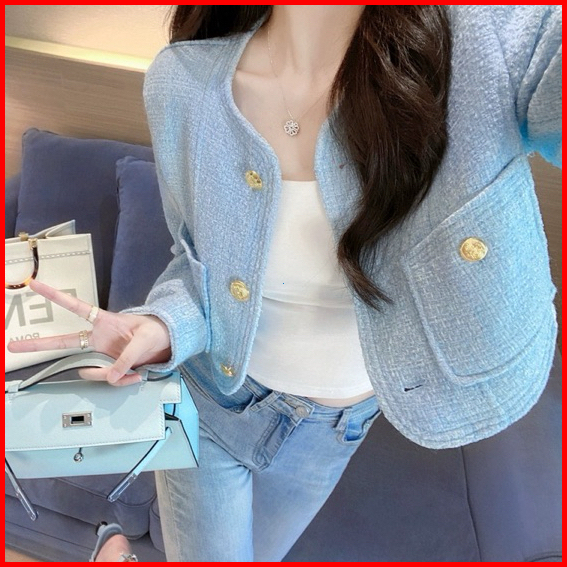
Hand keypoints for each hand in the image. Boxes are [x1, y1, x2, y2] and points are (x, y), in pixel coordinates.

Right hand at [7, 280, 171, 385]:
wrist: (166, 342)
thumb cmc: (155, 331)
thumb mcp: (144, 340)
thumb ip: (127, 359)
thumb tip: (110, 377)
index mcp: (104, 322)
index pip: (76, 307)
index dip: (56, 296)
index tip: (34, 285)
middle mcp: (98, 339)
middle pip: (62, 342)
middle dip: (38, 345)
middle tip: (13, 345)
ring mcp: (102, 355)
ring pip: (92, 371)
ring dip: (113, 375)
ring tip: (134, 371)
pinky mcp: (109, 368)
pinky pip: (109, 380)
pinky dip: (123, 381)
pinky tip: (135, 376)